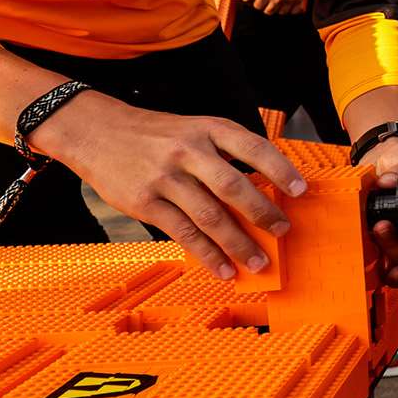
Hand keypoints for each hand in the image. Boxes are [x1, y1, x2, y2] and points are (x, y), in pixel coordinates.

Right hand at [29, 91, 304, 280]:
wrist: (97, 131)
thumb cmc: (154, 135)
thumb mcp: (192, 129)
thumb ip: (223, 154)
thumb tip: (261, 192)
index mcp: (207, 129)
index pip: (253, 147)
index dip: (280, 169)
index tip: (301, 190)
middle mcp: (188, 151)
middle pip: (234, 186)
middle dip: (263, 213)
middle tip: (283, 231)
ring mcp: (165, 178)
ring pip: (211, 216)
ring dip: (239, 243)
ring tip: (259, 261)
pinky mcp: (145, 202)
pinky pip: (184, 234)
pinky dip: (208, 255)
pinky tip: (224, 269)